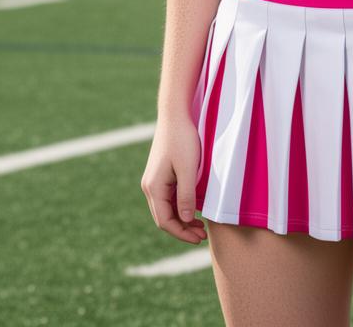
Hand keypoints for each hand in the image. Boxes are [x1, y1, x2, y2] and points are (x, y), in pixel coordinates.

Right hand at [141, 114, 207, 244]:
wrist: (175, 115)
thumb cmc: (183, 139)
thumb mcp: (188, 169)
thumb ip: (186, 195)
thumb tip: (184, 220)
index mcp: (153, 187)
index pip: (165, 221)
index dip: (181, 233)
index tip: (199, 238)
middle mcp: (150, 186)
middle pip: (164, 217)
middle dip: (182, 229)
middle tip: (202, 235)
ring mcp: (154, 180)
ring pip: (166, 209)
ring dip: (181, 219)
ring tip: (200, 225)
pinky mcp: (161, 174)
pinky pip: (168, 198)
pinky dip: (180, 207)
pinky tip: (193, 208)